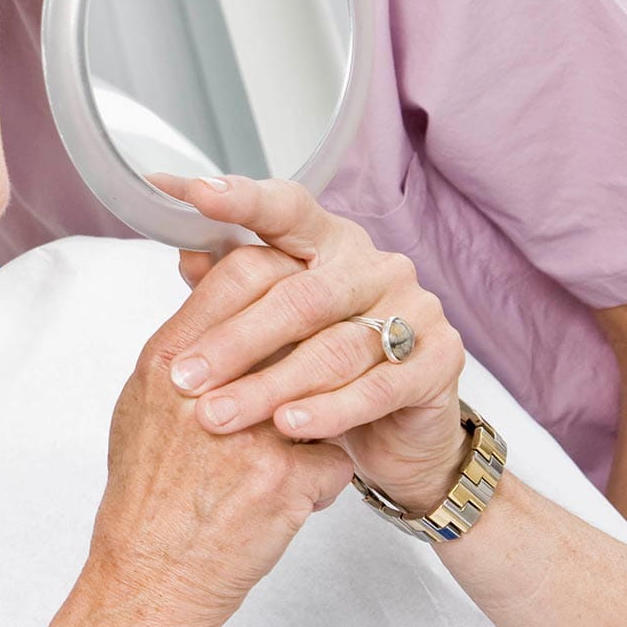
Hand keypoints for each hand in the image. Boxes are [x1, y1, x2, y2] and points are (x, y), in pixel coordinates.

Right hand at [86, 242, 357, 626]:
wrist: (147, 580)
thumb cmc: (144, 497)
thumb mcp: (141, 406)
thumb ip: (181, 350)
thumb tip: (211, 298)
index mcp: (168, 363)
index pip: (240, 272)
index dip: (282, 273)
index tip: (298, 289)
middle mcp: (208, 389)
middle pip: (294, 316)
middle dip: (319, 331)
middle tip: (328, 347)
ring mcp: (252, 434)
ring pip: (327, 383)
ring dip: (326, 404)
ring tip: (309, 431)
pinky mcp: (285, 482)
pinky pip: (336, 458)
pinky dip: (323, 477)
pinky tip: (297, 496)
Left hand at [148, 174, 470, 514]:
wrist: (396, 433)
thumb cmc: (321, 367)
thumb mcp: (269, 328)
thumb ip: (230, 287)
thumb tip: (186, 250)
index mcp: (331, 242)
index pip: (288, 210)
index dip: (243, 201)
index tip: (196, 194)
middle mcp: (377, 265)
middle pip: (300, 296)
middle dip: (236, 340)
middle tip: (184, 377)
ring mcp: (416, 309)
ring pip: (334, 347)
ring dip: (270, 385)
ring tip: (221, 414)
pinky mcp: (442, 360)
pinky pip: (378, 387)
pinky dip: (329, 409)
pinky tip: (288, 425)